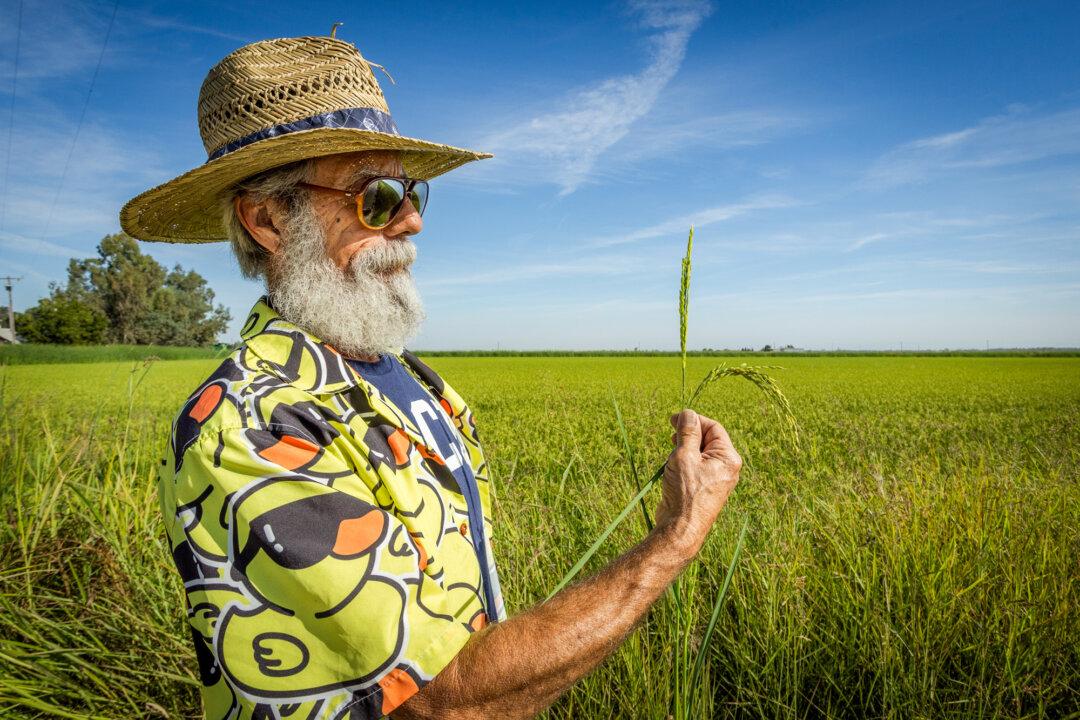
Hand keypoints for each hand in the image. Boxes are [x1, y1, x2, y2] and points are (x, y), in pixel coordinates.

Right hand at [652, 409, 741, 558]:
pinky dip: (683, 462)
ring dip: (683, 449)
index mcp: (728, 458)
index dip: (694, 420)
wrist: (680, 528)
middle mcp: (726, 468)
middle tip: (670, 434)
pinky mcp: (704, 487)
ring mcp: (715, 478)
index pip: (713, 428)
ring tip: (671, 456)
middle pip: (707, 439)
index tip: (674, 419)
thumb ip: (687, 432)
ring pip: (699, 453)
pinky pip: (695, 466)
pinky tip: (672, 468)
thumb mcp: (684, 455)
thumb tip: (688, 413)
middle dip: (688, 435)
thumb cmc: (685, 492)